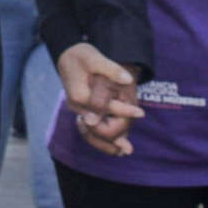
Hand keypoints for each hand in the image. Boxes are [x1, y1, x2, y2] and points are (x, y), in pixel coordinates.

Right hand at [55, 43, 144, 157]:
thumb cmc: (81, 56)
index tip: (141, 113)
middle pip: (95, 128)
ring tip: (124, 151)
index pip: (104, 108)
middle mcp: (76, 106)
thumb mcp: (95, 57)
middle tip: (129, 150)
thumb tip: (128, 80)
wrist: (66, 56)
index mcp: (80, 95)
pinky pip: (90, 129)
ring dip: (107, 143)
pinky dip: (101, 138)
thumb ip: (111, 70)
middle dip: (113, 137)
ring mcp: (77, 110)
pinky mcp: (81, 110)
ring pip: (91, 132)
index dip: (124, 110)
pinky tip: (115, 145)